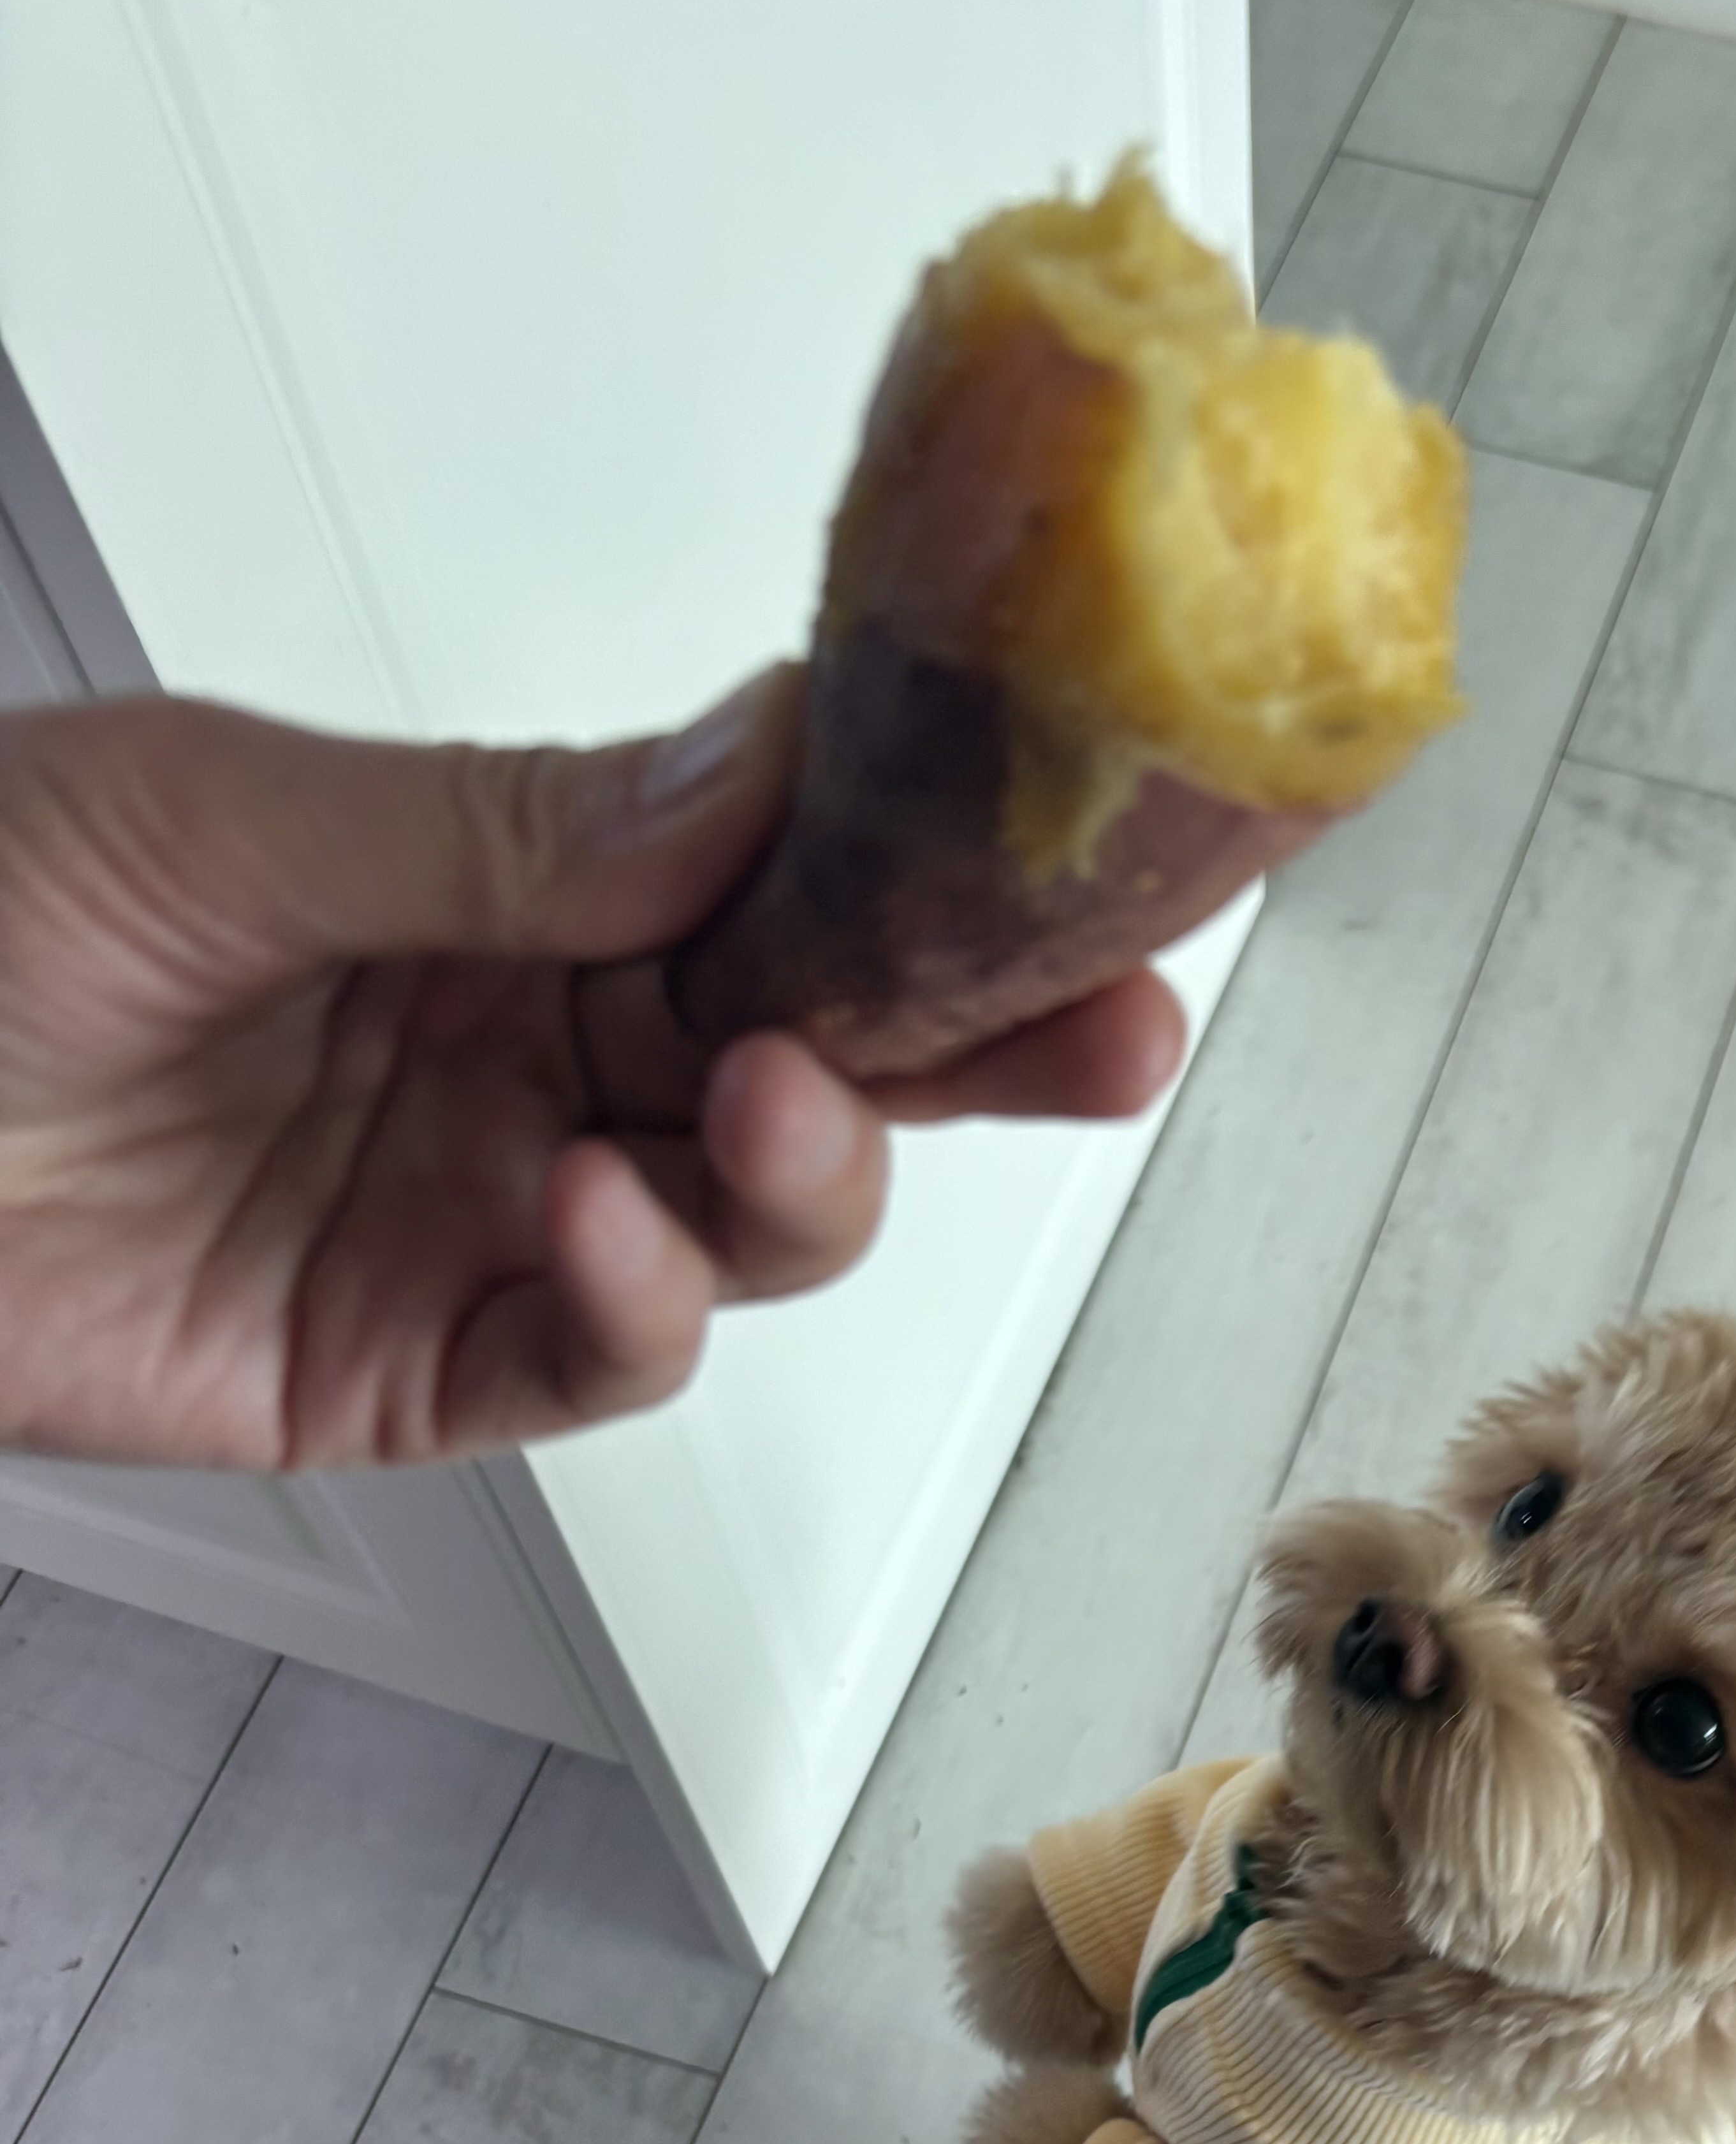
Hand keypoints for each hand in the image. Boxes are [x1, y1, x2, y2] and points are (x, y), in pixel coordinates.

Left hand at [0, 679, 1186, 1466]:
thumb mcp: (224, 820)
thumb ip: (507, 832)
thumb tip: (760, 773)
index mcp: (506, 890)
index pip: (777, 879)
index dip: (931, 877)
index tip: (1070, 858)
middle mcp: (534, 1054)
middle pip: (822, 1058)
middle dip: (975, 1047)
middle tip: (1103, 1024)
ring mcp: (496, 1218)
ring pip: (749, 1223)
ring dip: (806, 1175)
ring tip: (768, 1109)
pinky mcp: (428, 1370)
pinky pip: (599, 1359)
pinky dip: (640, 1307)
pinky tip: (602, 1224)